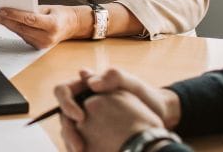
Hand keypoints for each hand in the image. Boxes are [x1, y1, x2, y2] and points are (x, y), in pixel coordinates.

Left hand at [0, 5, 78, 48]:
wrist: (70, 26)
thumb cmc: (59, 14)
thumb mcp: (48, 8)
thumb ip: (32, 9)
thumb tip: (14, 7)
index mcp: (52, 25)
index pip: (30, 19)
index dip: (14, 15)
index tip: (2, 10)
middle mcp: (48, 37)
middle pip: (22, 28)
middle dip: (6, 20)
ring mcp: (42, 44)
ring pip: (20, 33)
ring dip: (7, 25)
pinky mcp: (37, 47)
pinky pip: (23, 36)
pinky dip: (14, 29)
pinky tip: (6, 22)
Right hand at [54, 68, 180, 151]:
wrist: (159, 117)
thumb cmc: (145, 96)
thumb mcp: (131, 84)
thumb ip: (113, 77)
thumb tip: (90, 83)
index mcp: (86, 87)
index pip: (63, 91)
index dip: (66, 104)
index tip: (80, 117)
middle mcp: (82, 103)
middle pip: (63, 116)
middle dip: (68, 132)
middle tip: (79, 147)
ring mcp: (87, 121)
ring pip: (69, 133)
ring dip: (73, 145)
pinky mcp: (92, 136)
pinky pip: (80, 143)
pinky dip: (81, 150)